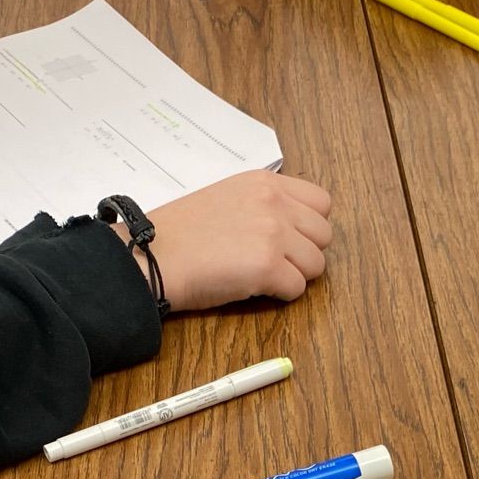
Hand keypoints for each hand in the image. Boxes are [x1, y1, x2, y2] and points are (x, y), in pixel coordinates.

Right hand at [139, 172, 334, 311]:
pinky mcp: (268, 266)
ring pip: (316, 264)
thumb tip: (293, 228)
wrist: (154, 254)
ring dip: (295, 276)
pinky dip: (280, 295)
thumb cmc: (181, 233)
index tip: (290, 239)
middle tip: (276, 262)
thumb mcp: (228, 197)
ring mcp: (274, 234)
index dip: (309, 226)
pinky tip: (253, 288)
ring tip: (263, 276)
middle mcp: (274, 202)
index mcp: (265, 182)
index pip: (321, 202)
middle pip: (324, 235)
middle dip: (305, 253)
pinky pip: (297, 289)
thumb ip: (263, 205)